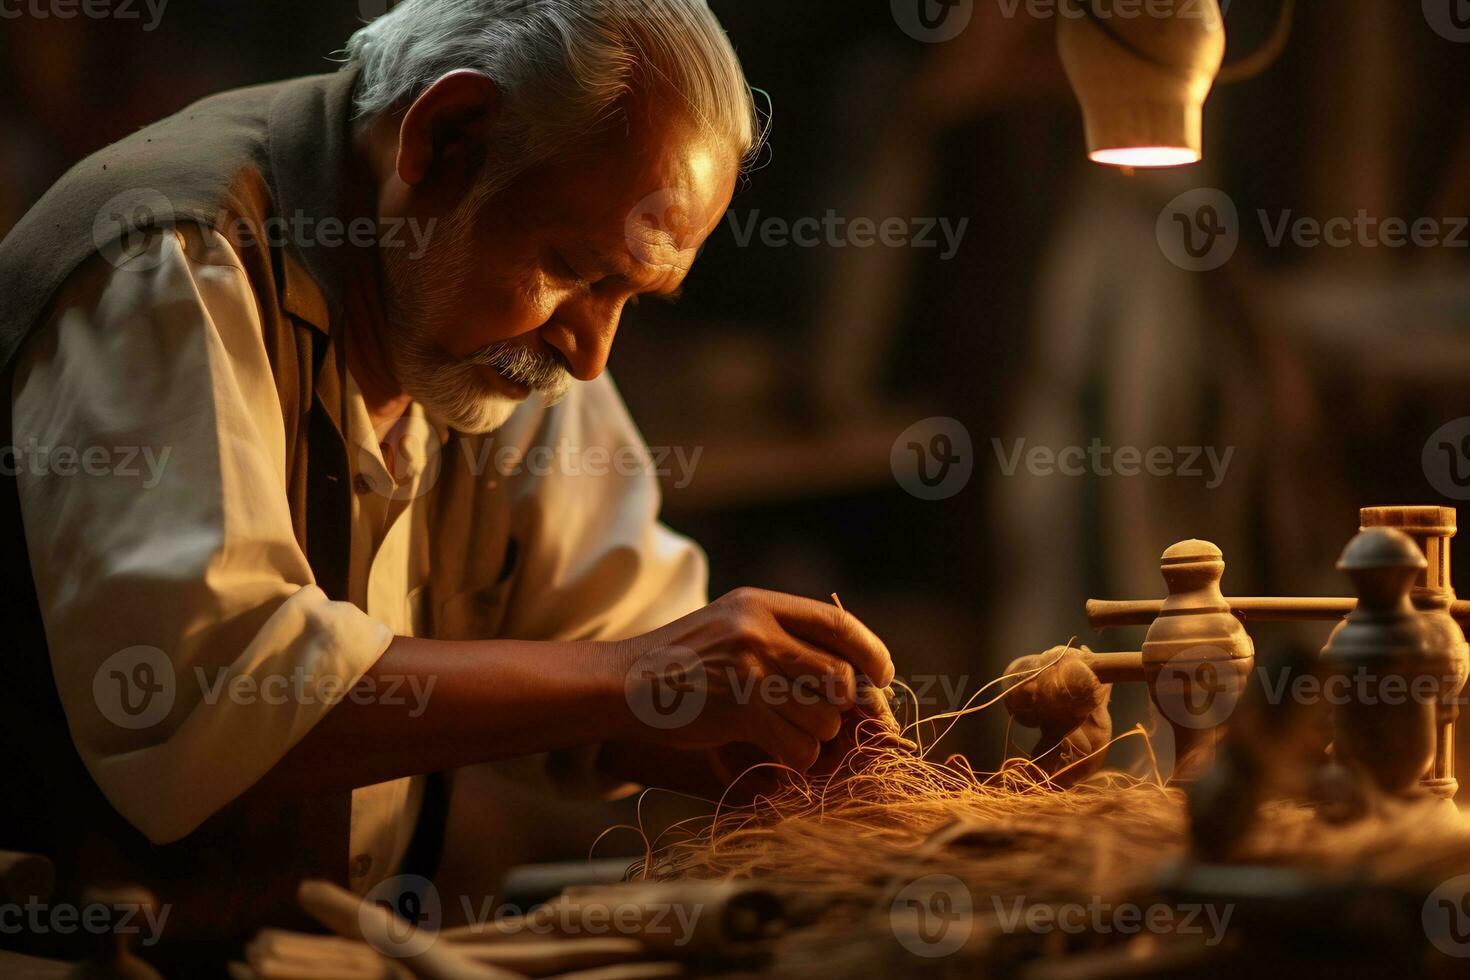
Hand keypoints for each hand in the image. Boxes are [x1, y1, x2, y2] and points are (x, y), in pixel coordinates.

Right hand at [616, 588, 894, 772]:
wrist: (622, 682)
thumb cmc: (681, 661)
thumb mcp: (730, 626)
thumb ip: (782, 638)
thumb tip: (852, 675)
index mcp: (760, 605)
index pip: (838, 623)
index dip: (871, 652)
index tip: (881, 675)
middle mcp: (759, 630)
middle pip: (840, 676)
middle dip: (845, 707)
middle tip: (831, 720)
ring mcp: (749, 670)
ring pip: (825, 717)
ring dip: (816, 735)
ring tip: (786, 732)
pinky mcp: (740, 710)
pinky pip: (799, 746)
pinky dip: (797, 758)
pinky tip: (775, 752)